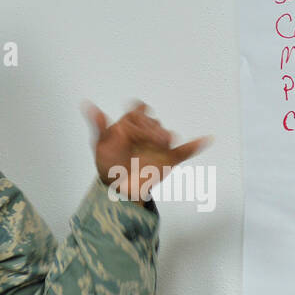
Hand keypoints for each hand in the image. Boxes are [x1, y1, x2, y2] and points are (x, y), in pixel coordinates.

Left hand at [82, 99, 210, 204]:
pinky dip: (196, 145)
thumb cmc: (109, 165)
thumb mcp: (100, 145)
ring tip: (161, 144)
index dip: (137, 118)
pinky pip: (185, 150)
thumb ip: (98, 125)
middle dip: (151, 130)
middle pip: (154, 123)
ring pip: (167, 134)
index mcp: (133, 124)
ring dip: (165, 137)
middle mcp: (148, 132)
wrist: (119, 190)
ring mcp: (160, 145)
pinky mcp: (169, 158)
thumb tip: (87, 104)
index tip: (131, 130)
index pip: (138, 111)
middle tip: (146, 142)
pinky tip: (206, 139)